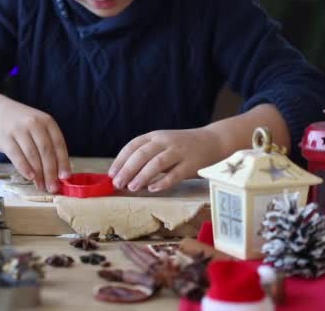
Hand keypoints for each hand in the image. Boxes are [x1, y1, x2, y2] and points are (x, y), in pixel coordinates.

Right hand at [0, 99, 70, 191]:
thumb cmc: (21, 125)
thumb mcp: (38, 127)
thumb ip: (48, 144)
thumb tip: (59, 172)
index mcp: (47, 121)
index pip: (58, 144)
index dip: (63, 162)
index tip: (65, 177)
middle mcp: (34, 123)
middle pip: (46, 151)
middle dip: (51, 172)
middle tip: (53, 187)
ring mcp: (19, 130)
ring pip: (32, 155)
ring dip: (38, 174)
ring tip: (41, 186)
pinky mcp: (5, 138)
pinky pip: (17, 156)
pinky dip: (24, 168)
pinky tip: (30, 177)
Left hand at [108, 128, 222, 191]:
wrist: (213, 141)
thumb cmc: (182, 147)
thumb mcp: (162, 145)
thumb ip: (146, 157)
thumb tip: (123, 175)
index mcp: (155, 136)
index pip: (133, 146)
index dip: (120, 160)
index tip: (111, 174)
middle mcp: (166, 141)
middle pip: (142, 154)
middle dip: (127, 169)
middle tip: (118, 183)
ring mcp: (179, 151)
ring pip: (157, 163)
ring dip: (142, 176)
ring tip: (132, 187)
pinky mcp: (192, 163)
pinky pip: (175, 174)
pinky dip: (163, 182)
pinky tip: (153, 189)